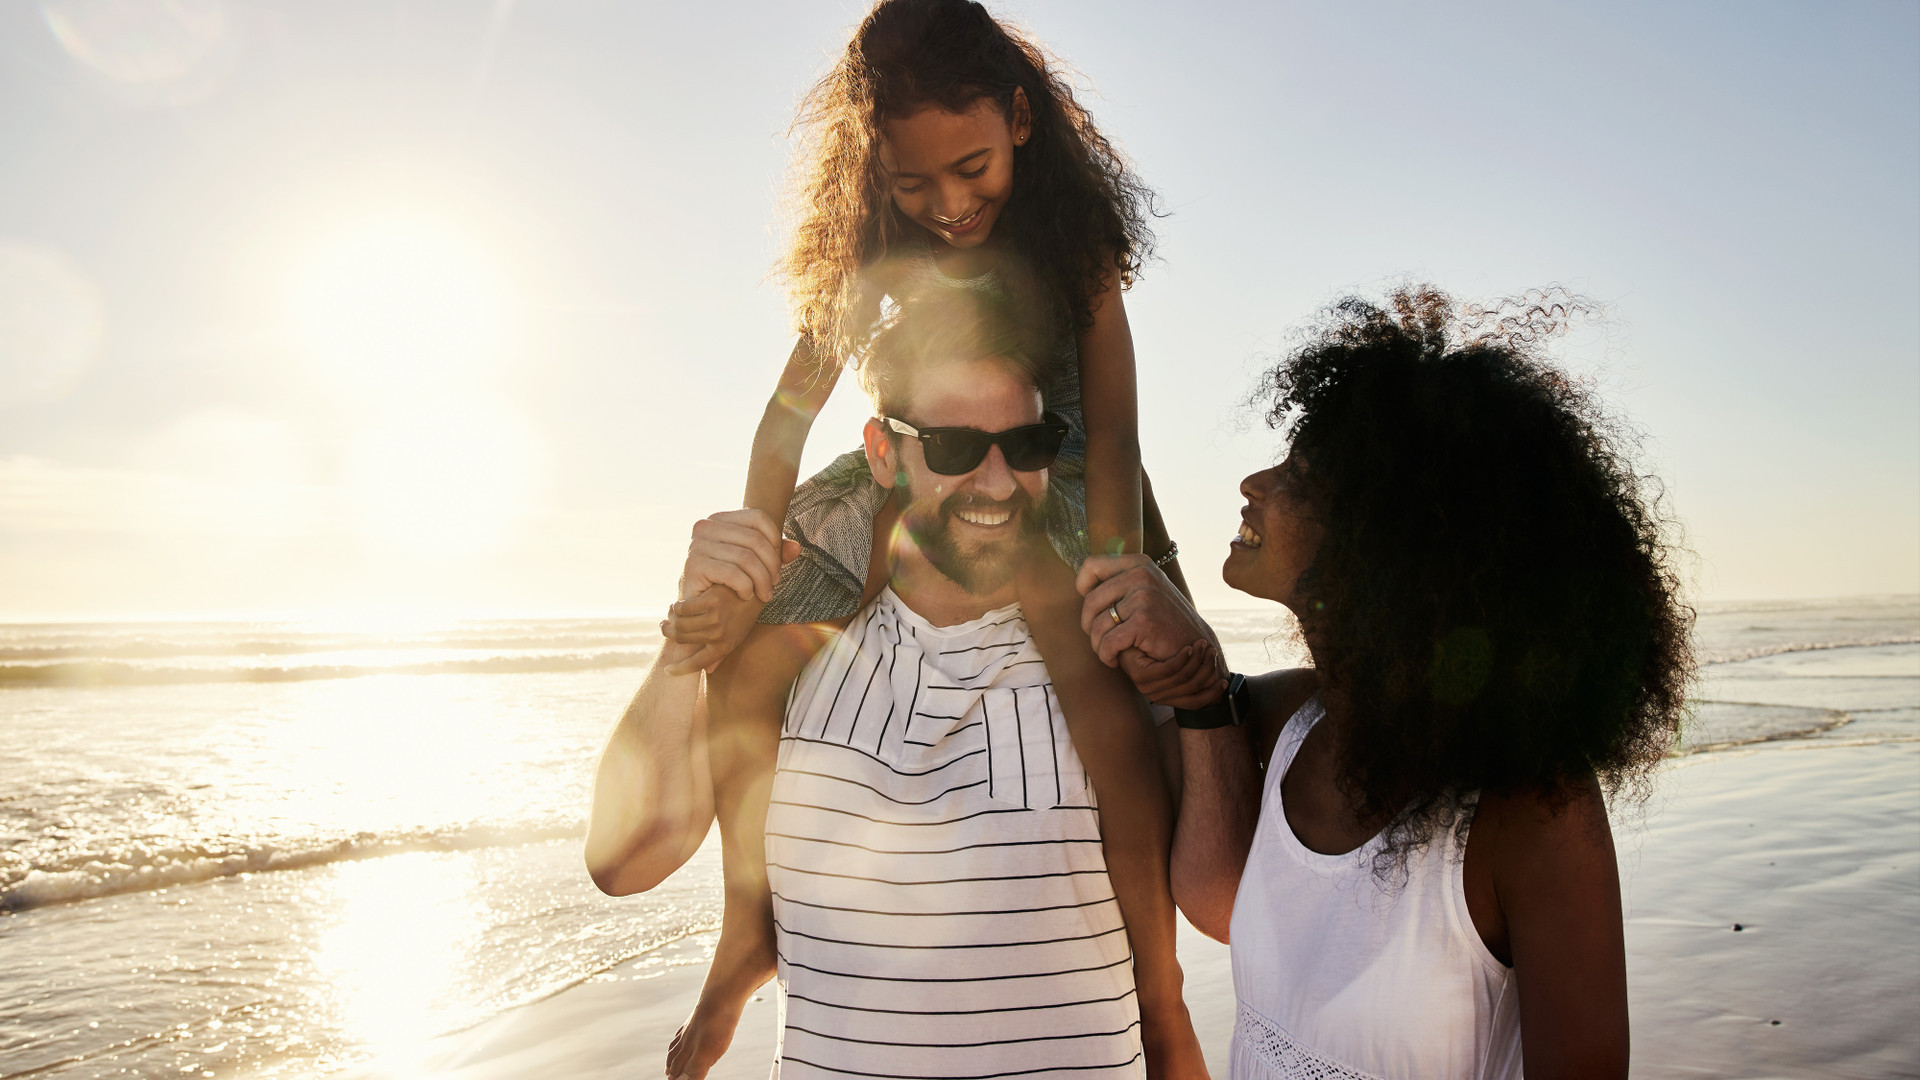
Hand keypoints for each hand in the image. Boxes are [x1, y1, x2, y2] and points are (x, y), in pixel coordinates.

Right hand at [661, 510, 798, 674]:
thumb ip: (775, 553)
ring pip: (746, 558)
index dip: (775, 540)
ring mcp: (696, 545)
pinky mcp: (693, 565)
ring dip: (762, 580)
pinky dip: (746, 587)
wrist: (699, 611)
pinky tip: (746, 596)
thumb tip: (796, 548)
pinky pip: (733, 573)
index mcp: (718, 519)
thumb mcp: (755, 565)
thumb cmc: (729, 584)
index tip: (778, 563)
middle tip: (774, 584)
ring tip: (765, 594)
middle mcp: (704, 526)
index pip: (758, 517)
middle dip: (771, 564)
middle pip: (754, 539)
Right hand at [662, 588, 768, 674]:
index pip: (696, 665)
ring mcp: (716, 618)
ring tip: (671, 611)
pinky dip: (679, 605)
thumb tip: (709, 671)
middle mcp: (719, 636)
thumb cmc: (744, 614)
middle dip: (669, 632)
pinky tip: (679, 603)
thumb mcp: (737, 636)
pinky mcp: (713, 601)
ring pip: (680, 622)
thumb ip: (721, 654)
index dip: (679, 670)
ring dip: (672, 617)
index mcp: (724, 647)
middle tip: (666, 624)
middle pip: (682, 639)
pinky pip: (684, 607)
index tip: (667, 671)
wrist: (759, 590)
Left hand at [1076, 554, 1223, 667]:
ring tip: (1109, 652)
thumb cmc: (1164, 623)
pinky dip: (1106, 656)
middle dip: (1089, 625)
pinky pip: (1108, 643)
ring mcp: (1144, 597)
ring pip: (1097, 625)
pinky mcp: (1144, 622)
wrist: (1196, 649)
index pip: (1091, 565)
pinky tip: (1113, 660)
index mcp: (1140, 564)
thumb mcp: (1146, 591)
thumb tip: (1082, 583)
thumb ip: (1120, 583)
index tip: (1093, 608)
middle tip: (1100, 639)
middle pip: (1090, 600)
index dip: (1082, 587)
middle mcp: (1142, 575)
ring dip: (1098, 645)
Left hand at [1119, 643, 1226, 708]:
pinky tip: (1188, 648)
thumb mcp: (1180, 662)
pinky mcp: (1139, 676)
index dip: (1211, 694)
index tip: (1225, 680)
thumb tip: (1224, 680)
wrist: (1129, 636)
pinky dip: (1180, 660)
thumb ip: (1195, 671)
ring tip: (1203, 645)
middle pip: (1189, 689)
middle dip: (1206, 670)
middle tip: (1213, 652)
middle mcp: (1156, 695)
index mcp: (1167, 697)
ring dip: (1195, 661)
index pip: (1194, 703)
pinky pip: (1167, 671)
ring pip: (1180, 679)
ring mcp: (1146, 687)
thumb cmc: (1157, 648)